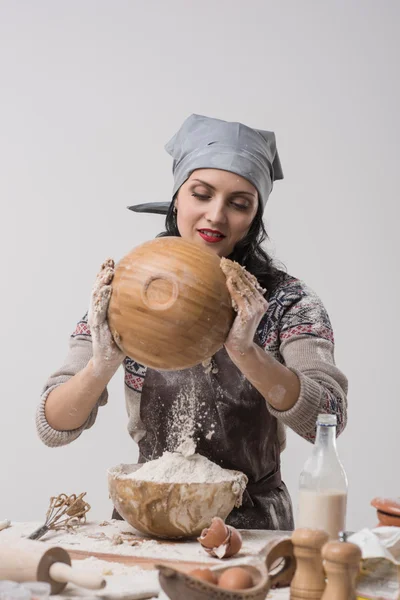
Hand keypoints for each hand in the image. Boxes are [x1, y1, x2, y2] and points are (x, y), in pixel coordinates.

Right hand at [88, 259, 124, 374]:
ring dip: (101, 282)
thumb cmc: (119, 343)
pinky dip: (101, 299)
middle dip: (102, 273)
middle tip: (109, 261)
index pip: (103, 287)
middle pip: (98, 288)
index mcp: (103, 309)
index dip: (105, 273)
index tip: (111, 260)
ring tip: (108, 271)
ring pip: (96, 297)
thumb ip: (132, 313)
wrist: (106, 362)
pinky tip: (106, 290)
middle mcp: (97, 311)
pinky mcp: (97, 328)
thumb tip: (154, 302)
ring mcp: (95, 319)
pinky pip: (99, 311)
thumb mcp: (126, 325)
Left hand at [220, 258, 268, 360]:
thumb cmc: (236, 328)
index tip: (228, 262)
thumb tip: (228, 281)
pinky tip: (227, 280)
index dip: (240, 270)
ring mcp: (257, 308)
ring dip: (233, 275)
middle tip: (224, 261)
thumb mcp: (238, 310)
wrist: (240, 346)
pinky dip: (233, 288)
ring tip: (224, 266)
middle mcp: (262, 303)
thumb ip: (238, 298)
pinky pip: (240, 297)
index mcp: (261, 301)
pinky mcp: (249, 313)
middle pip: (248, 282)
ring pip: (244, 287)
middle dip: (236, 270)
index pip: (250, 281)